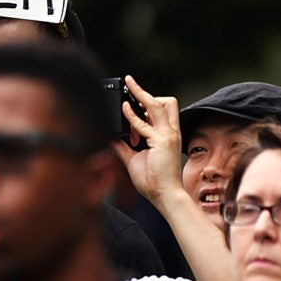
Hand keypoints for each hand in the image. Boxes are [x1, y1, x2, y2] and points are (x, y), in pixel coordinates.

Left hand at [113, 76, 184, 203]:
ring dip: (141, 93)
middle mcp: (170, 132)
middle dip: (147, 92)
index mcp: (167, 136)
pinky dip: (132, 114)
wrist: (165, 196)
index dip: (148, 102)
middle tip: (130, 85)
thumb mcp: (133, 159)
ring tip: (129, 85)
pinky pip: (145, 122)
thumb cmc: (154, 181)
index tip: (131, 98)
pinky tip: (124, 108)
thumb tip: (110, 137)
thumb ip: (122, 147)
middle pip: (168, 102)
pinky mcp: (162, 141)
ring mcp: (168, 135)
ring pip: (157, 104)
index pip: (163, 110)